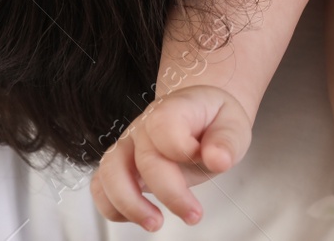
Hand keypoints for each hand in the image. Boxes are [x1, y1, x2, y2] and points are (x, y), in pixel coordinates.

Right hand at [91, 85, 252, 230]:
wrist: (199, 115)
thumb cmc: (212, 121)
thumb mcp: (232, 125)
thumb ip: (226, 141)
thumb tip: (218, 159)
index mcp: (172, 109)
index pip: (165, 127)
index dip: (184, 149)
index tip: (210, 161)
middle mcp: (144, 126)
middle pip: (145, 160)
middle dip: (169, 193)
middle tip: (194, 214)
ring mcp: (129, 145)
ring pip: (110, 173)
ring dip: (129, 204)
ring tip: (155, 223)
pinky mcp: (120, 165)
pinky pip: (100, 186)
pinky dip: (111, 207)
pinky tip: (137, 217)